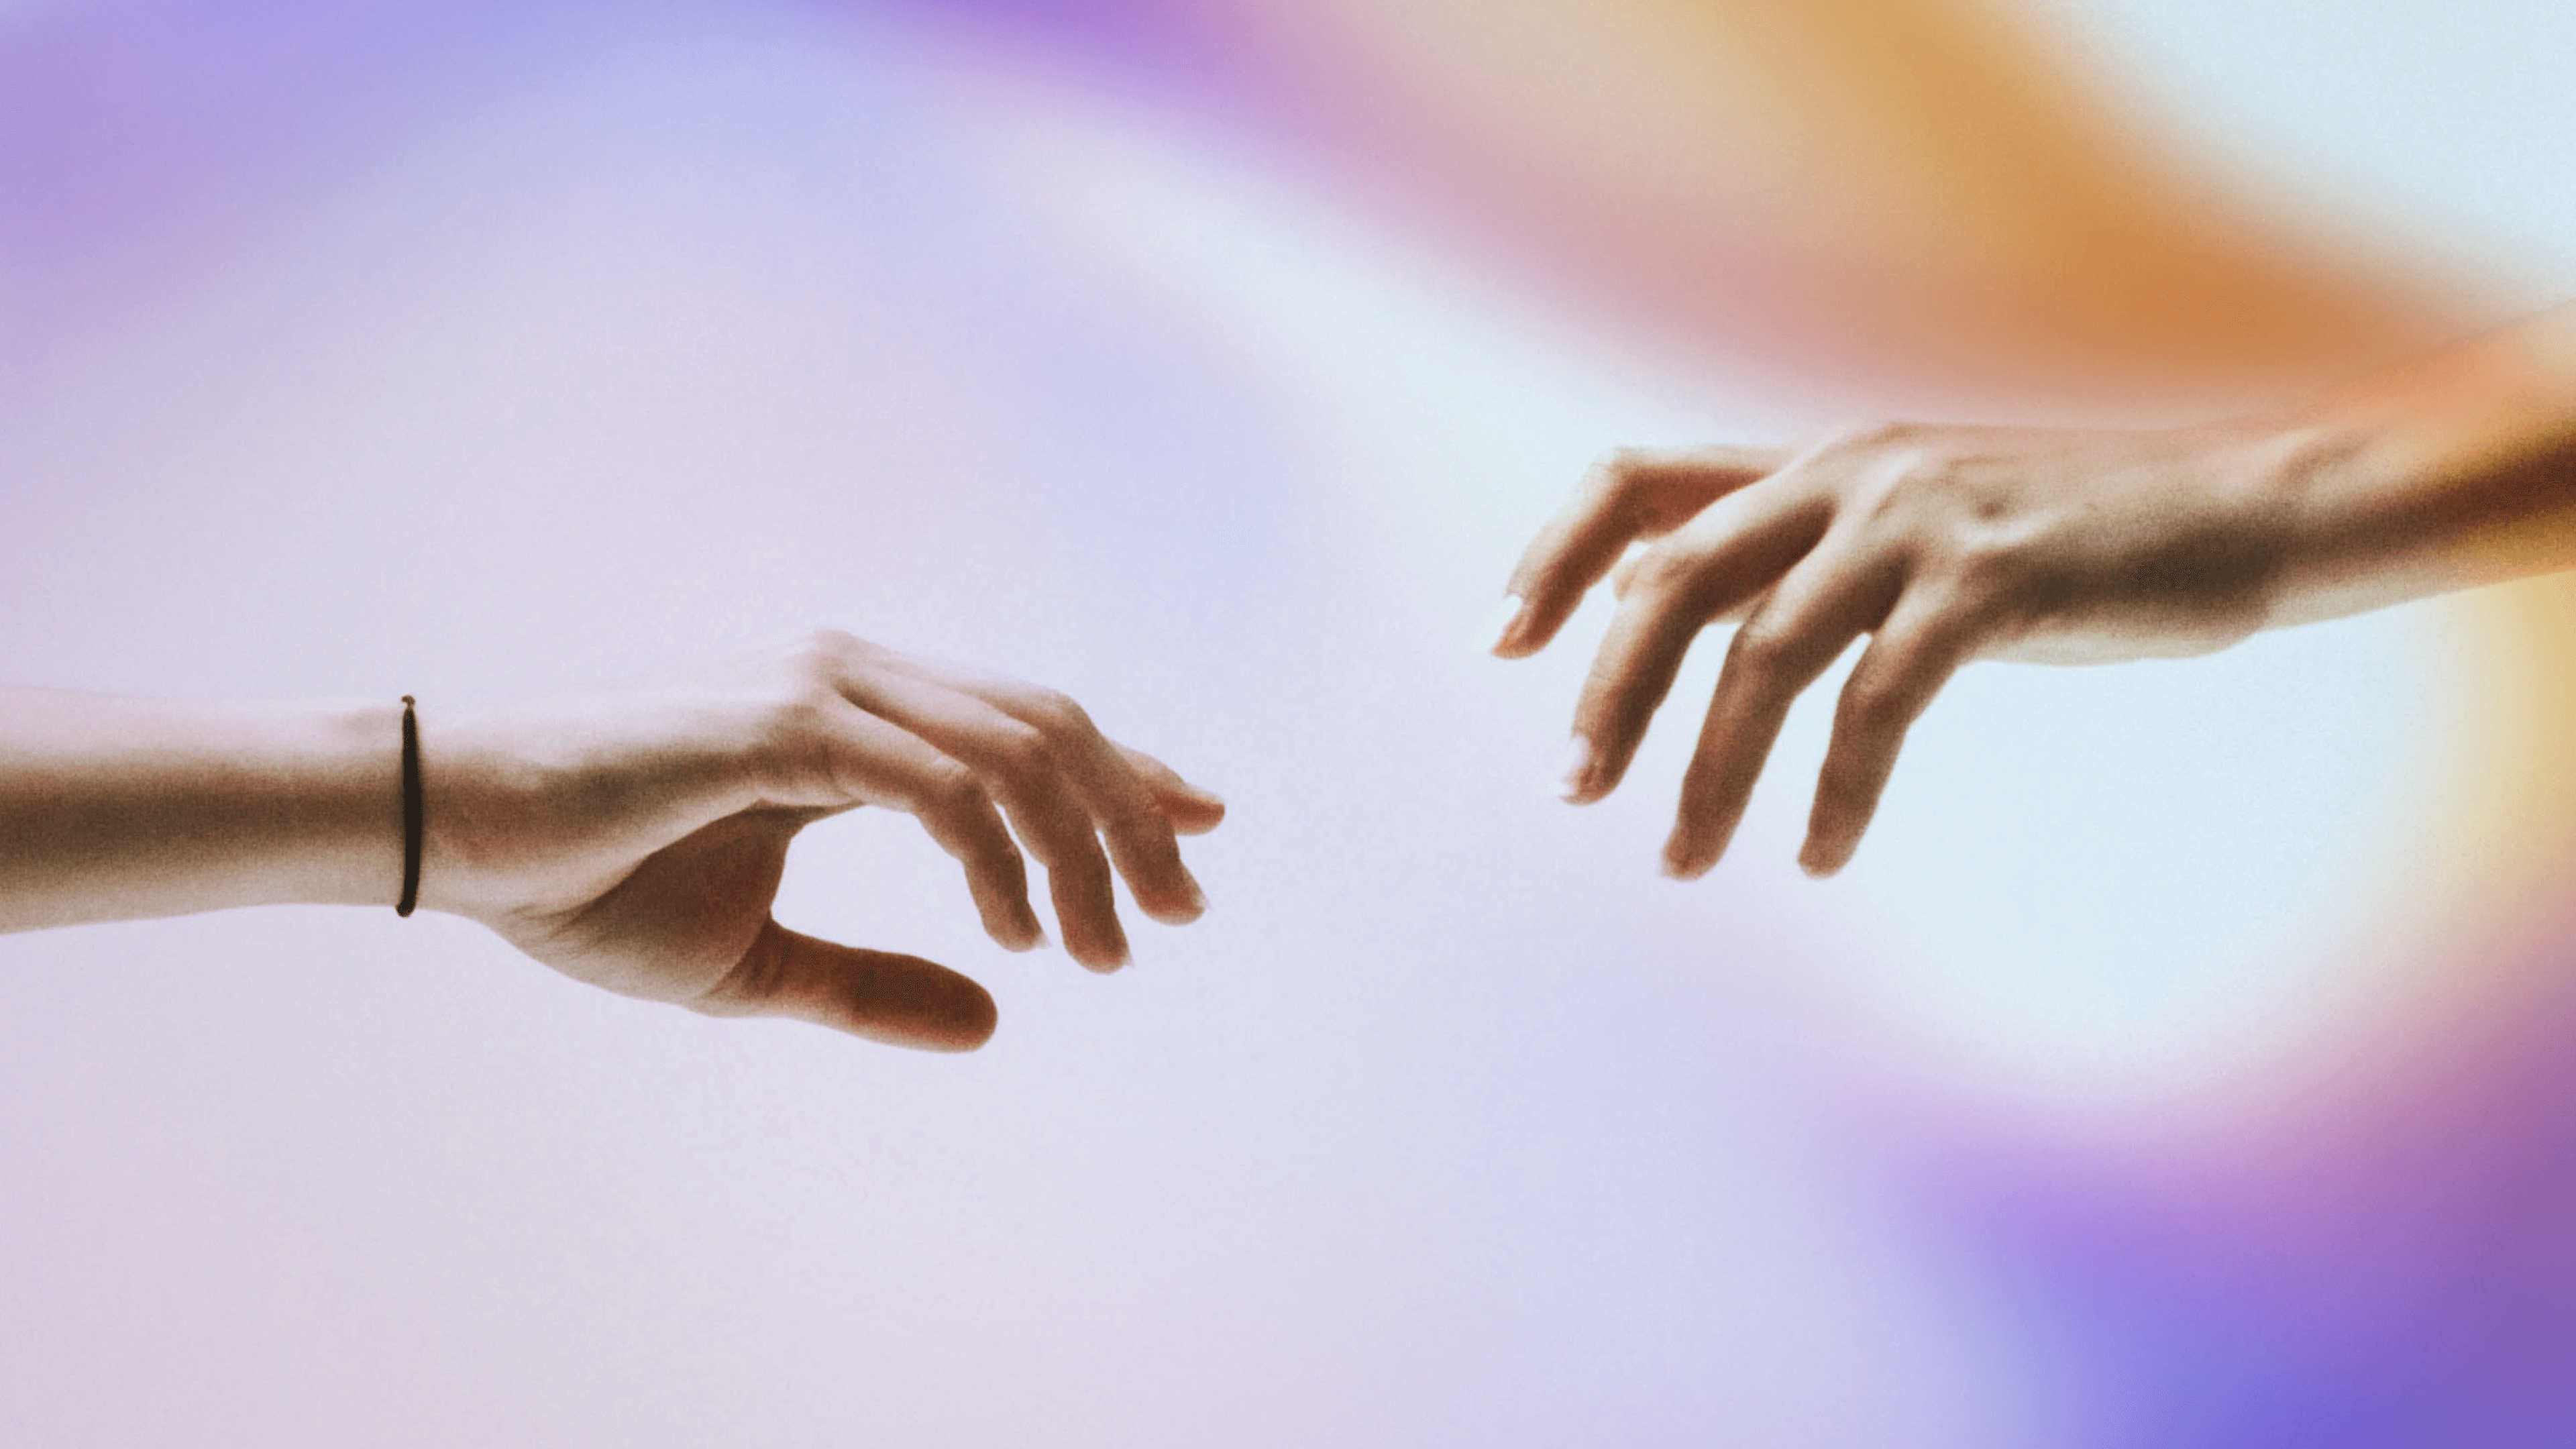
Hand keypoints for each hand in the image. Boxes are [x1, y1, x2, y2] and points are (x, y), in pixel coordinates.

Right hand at [416, 631, 1223, 1049]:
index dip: (1128, 776)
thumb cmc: (586, 885)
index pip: (1028, 730)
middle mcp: (858, 681)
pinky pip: (941, 784)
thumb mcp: (758, 963)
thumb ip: (872, 985)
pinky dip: (998, 857)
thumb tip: (993, 1022)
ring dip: (1084, 850)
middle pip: (1052, 726)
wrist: (459, 836)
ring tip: (1105, 950)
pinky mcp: (787, 721)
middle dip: (1135, 819)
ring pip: (1018, 748)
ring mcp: (827, 690)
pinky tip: (1014, 933)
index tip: (1200, 833)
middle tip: (1179, 917)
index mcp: (858, 719)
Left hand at [1489, 422, 2315, 876]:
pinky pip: (1875, 702)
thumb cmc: (2070, 539)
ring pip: (1760, 655)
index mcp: (1818, 463)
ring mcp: (1919, 520)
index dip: (1553, 555)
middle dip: (1608, 692)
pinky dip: (1834, 789)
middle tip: (1578, 790)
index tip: (1503, 642)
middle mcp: (1848, 474)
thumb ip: (1804, 556)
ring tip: (1682, 857)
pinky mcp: (1992, 580)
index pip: (1635, 479)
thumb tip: (1671, 612)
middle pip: (1670, 579)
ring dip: (1708, 770)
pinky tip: (1820, 853)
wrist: (2245, 511)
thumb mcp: (1916, 528)